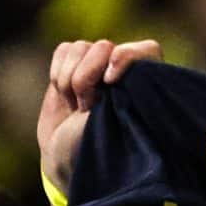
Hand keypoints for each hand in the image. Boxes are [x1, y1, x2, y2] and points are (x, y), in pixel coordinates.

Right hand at [38, 38, 161, 190]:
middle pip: (104, 47)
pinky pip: (63, 50)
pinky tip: (66, 97)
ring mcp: (99, 65)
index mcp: (147, 85)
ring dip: (70, 80)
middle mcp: (125, 71)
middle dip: (86, 79)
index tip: (110, 81)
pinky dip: (57, 73)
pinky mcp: (74, 63)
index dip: (126, 58)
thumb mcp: (117, 129)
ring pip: (80, 48)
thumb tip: (113, 59)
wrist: (65, 158)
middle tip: (87, 109)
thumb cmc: (99, 151)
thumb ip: (122, 96)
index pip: (148, 50)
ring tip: (77, 108)